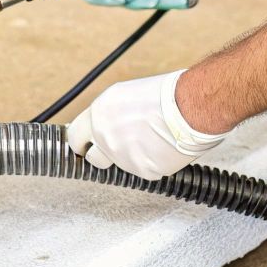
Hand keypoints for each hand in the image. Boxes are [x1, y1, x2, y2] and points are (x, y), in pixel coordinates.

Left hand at [65, 70, 226, 179]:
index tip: (86, 145)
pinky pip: (144, 171)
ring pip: (121, 166)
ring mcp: (123, 157)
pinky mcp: (142, 171)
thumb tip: (107, 125)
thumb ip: (111, 114)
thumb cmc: (167, 94)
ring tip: (153, 140)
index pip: (74, 136)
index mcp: (100, 113)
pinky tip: (164, 147)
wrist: (191, 107)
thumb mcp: (127, 95)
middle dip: (104, 155)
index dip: (82, 141)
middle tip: (121, 147)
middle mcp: (105, 136)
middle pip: (93, 158)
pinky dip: (153, 163)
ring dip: (132, 157)